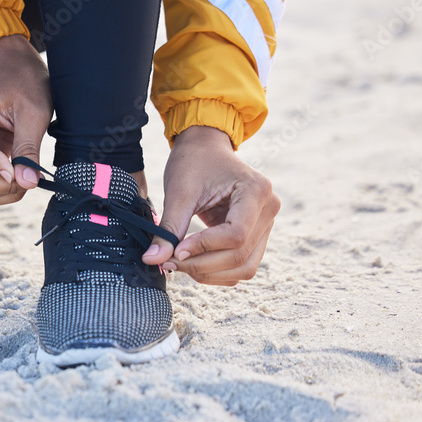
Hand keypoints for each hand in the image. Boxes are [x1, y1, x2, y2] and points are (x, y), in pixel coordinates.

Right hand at [0, 34, 51, 206]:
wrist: (15, 66)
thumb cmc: (24, 80)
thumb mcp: (34, 111)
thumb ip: (29, 149)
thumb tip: (28, 183)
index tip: (13, 161)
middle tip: (25, 175)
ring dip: (0, 191)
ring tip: (23, 175)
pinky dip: (0, 188)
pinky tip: (17, 172)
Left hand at [142, 126, 280, 284]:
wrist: (205, 148)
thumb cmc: (193, 162)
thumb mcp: (179, 192)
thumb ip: (168, 228)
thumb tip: (151, 260)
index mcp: (256, 190)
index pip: (236, 235)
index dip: (204, 248)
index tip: (176, 251)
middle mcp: (269, 208)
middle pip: (241, 256)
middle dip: (203, 265)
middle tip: (170, 262)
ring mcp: (267, 224)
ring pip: (245, 267)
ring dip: (210, 273)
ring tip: (179, 263)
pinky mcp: (257, 235)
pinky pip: (242, 265)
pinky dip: (217, 271)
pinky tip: (193, 261)